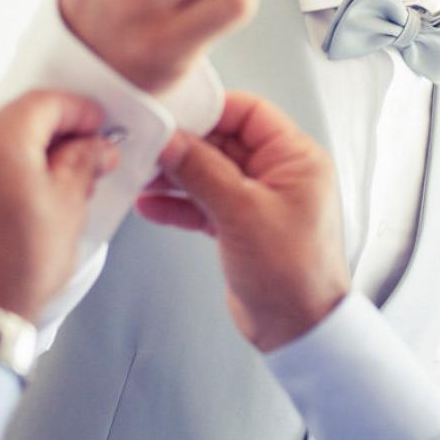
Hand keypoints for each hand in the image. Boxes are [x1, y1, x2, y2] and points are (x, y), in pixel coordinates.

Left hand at [0, 90, 119, 321]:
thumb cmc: (8, 276)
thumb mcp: (68, 210)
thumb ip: (83, 164)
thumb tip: (92, 150)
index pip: (45, 102)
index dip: (79, 110)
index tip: (95, 121)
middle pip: (14, 118)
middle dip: (52, 133)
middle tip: (83, 152)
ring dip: (23, 152)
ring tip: (53, 182)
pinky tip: (19, 195)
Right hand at [136, 92, 349, 351]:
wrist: (298, 329)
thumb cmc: (294, 273)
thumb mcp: (243, 212)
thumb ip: (203, 172)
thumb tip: (173, 141)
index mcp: (296, 159)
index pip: (251, 113)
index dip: (212, 109)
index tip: (175, 110)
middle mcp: (280, 174)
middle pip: (225, 142)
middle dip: (186, 144)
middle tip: (149, 144)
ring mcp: (259, 200)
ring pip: (210, 172)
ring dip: (176, 174)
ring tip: (141, 173)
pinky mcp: (240, 226)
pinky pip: (205, 203)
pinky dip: (179, 203)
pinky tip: (150, 204)